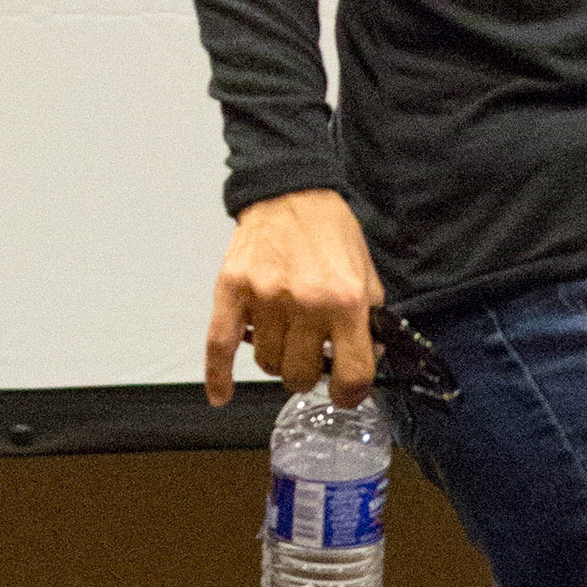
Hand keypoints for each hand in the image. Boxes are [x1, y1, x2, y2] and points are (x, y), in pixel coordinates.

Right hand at [206, 189, 383, 409]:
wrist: (292, 192)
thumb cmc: (330, 233)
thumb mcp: (366, 275)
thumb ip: (369, 320)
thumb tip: (366, 359)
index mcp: (345, 301)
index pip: (352, 372)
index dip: (351, 394)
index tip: (345, 393)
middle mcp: (305, 303)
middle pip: (301, 375)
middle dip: (309, 374)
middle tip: (311, 358)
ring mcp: (265, 298)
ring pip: (266, 363)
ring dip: (276, 360)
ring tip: (283, 339)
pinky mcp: (232, 290)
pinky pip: (220, 345)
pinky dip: (217, 376)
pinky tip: (220, 394)